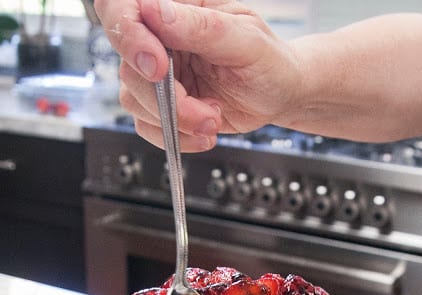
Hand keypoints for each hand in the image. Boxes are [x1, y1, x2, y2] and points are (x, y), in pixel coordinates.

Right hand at [94, 0, 300, 150]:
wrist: (278, 97)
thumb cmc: (268, 61)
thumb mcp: (244, 39)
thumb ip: (200, 26)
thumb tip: (155, 11)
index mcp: (177, 8)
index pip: (124, 8)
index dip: (128, 35)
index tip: (157, 67)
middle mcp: (161, 39)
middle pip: (129, 66)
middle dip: (166, 99)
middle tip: (204, 111)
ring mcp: (160, 75)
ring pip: (134, 100)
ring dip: (175, 121)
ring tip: (212, 120)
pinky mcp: (163, 106)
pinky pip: (147, 126)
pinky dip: (176, 137)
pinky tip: (204, 133)